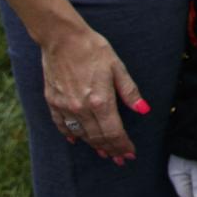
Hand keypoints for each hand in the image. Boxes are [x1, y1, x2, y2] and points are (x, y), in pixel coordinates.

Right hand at [40, 24, 146, 163]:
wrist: (62, 39)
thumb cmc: (93, 50)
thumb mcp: (118, 68)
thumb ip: (130, 92)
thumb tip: (144, 110)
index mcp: (100, 101)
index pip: (114, 132)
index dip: (123, 145)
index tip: (130, 154)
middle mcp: (81, 108)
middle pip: (98, 137)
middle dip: (111, 149)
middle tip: (120, 158)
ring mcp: (64, 106)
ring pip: (81, 134)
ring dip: (93, 145)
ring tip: (104, 152)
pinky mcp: (52, 102)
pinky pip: (61, 125)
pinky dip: (70, 135)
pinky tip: (76, 140)